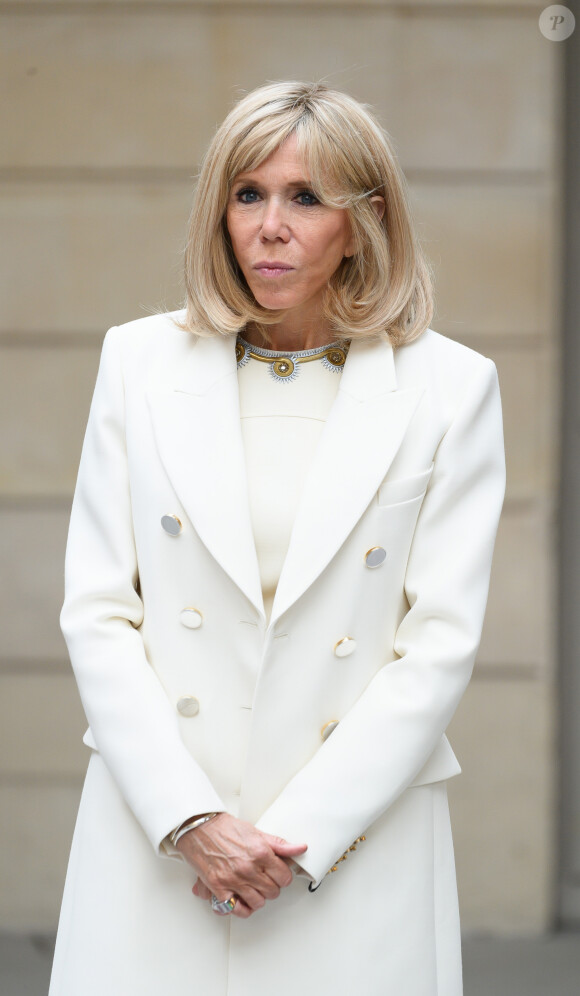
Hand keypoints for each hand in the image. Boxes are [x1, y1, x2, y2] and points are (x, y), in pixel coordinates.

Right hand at [177, 813, 306, 918]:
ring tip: (253, 888)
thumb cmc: (225, 828)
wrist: (199, 828)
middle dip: (271, 886)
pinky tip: (242, 898)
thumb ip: (280, 845)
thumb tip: (300, 848)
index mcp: (260, 852)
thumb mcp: (256, 832)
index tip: (278, 874)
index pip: (285, 877)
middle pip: (273, 891)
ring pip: (258, 903)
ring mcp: (233, 880)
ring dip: (258, 897)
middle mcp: (248, 868)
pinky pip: (238, 910)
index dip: (283, 876)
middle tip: (265, 879)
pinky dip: (242, 908)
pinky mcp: (219, 889)